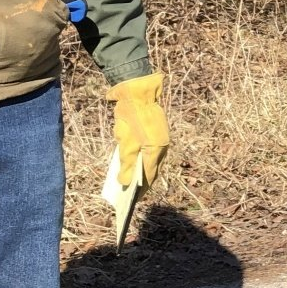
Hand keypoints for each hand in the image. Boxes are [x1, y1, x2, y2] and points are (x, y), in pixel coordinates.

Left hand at [106, 72, 168, 189]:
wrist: (137, 88)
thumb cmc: (130, 116)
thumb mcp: (124, 142)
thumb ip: (125, 164)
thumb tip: (124, 181)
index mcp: (156, 150)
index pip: (149, 176)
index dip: (141, 188)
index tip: (133, 199)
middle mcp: (162, 146)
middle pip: (152, 169)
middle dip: (141, 181)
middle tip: (128, 192)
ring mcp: (160, 138)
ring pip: (151, 159)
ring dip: (141, 169)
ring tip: (127, 178)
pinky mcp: (155, 131)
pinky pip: (150, 149)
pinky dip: (142, 157)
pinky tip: (131, 161)